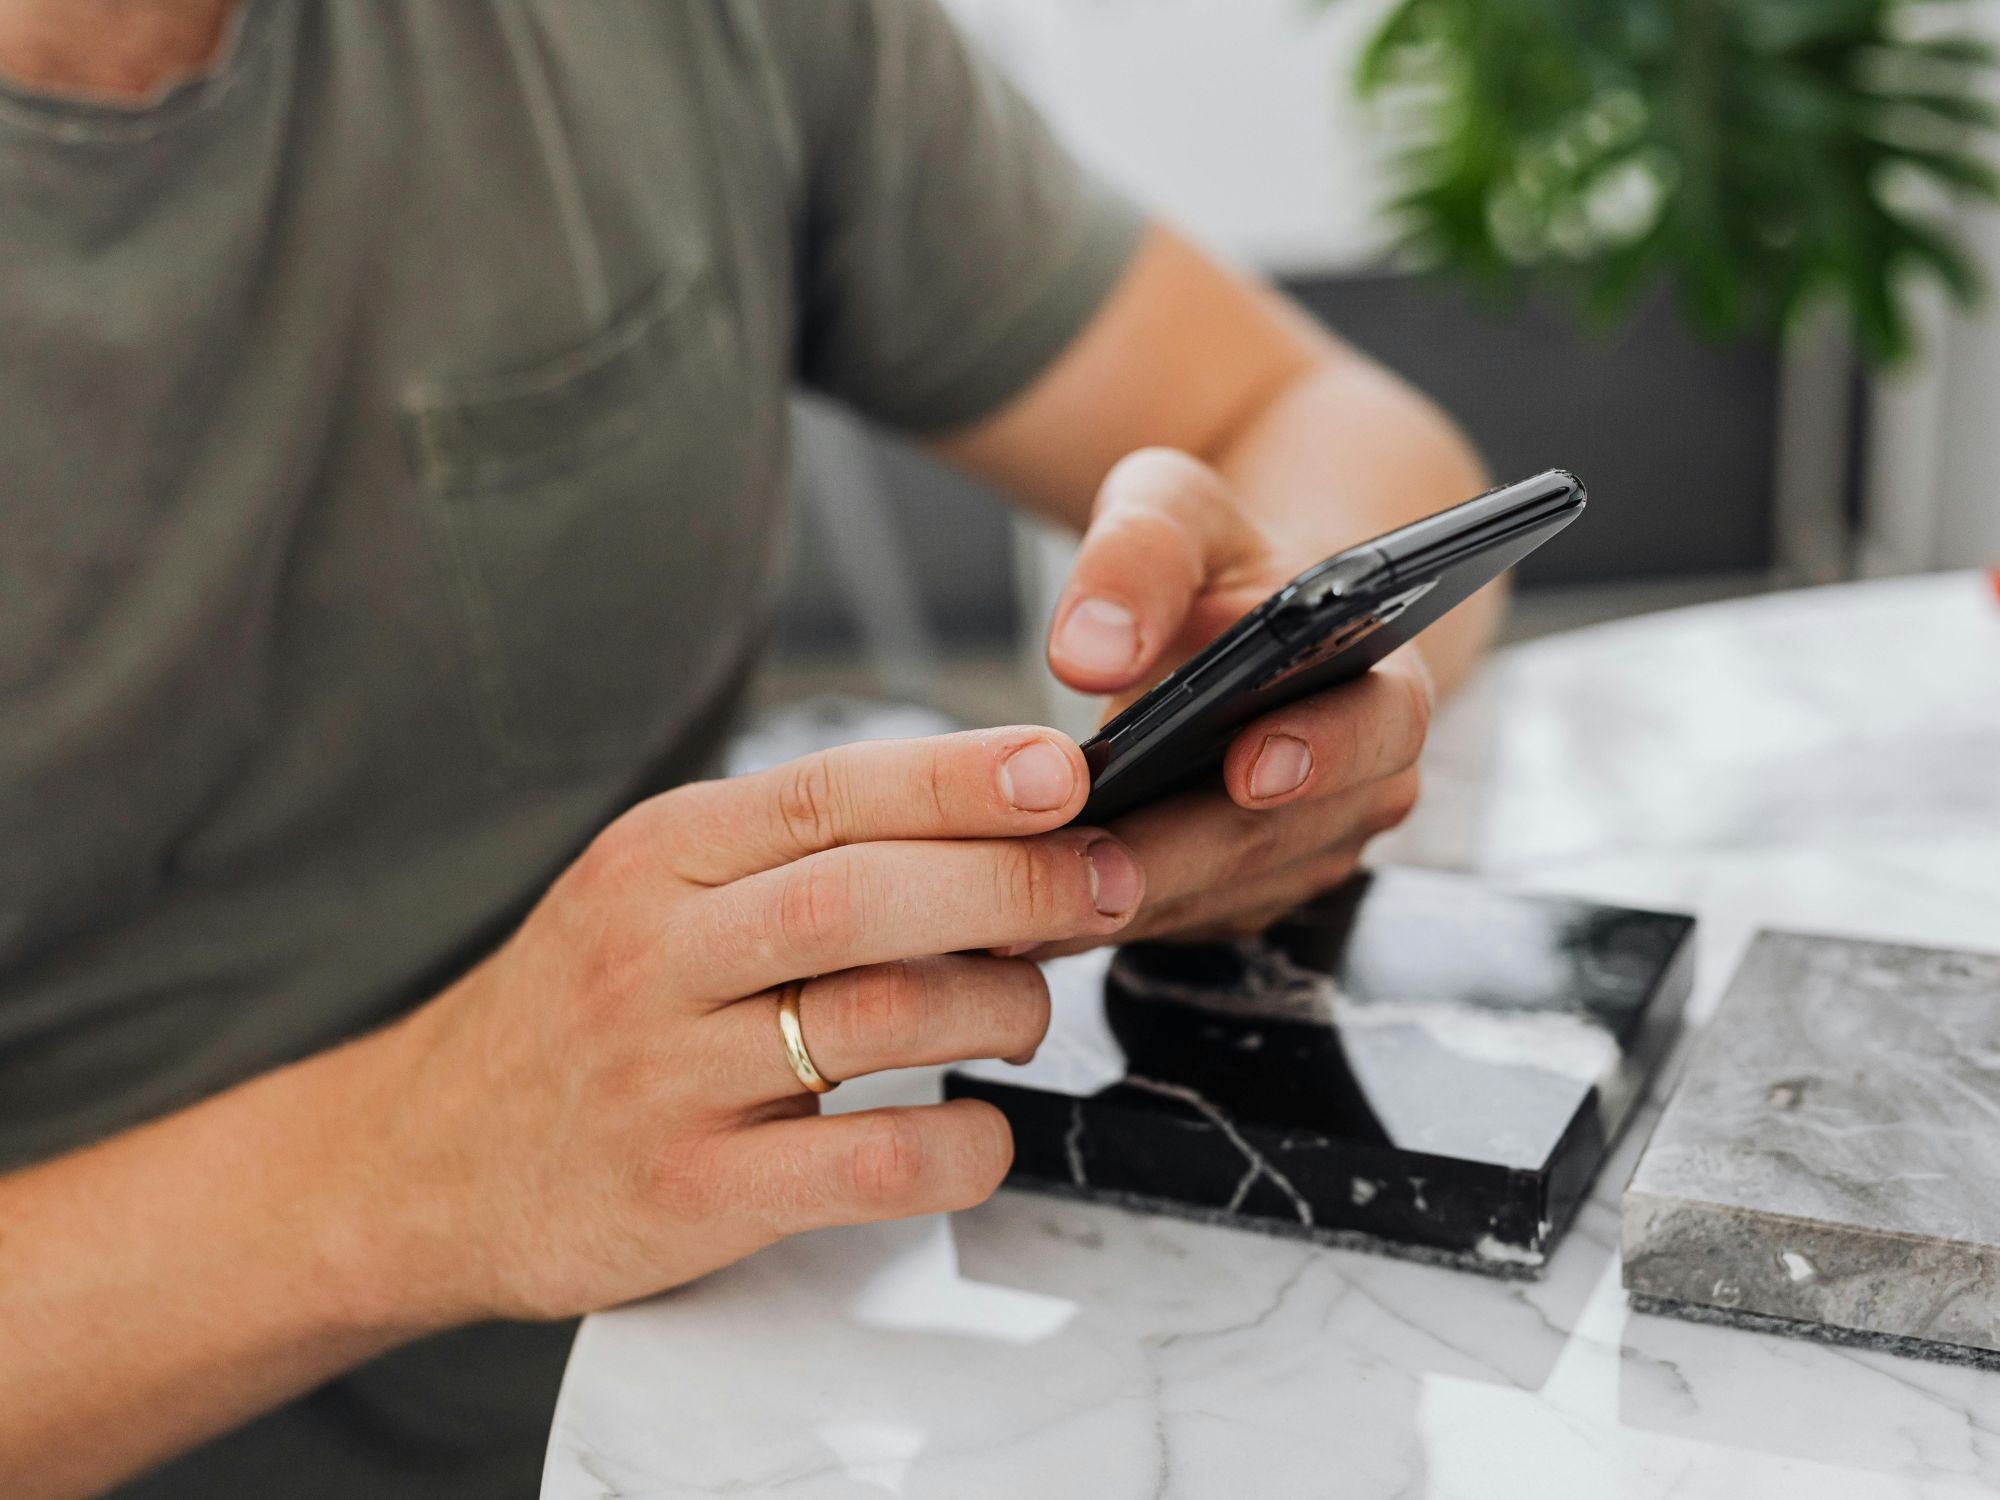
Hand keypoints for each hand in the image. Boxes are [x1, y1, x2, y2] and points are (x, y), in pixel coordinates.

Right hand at [351, 728, 1138, 1324]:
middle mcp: (657, 955)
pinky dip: (958, 1146)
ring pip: (875, 1018)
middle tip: (1102, 885)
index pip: (828, 791)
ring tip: (1032, 1008)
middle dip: (1013, 883)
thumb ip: (792, 859)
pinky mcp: (689, 1194)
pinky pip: (863, 1167)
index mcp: (659, 859)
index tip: (1066, 770)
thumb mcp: (651, 895)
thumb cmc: (584, 1010)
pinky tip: (982, 1130)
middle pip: (862, 896)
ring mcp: (667, 1078)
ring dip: (998, 1004)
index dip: (959, 777)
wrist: (426, 1159)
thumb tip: (992, 823)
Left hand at [1040, 447, 1430, 947]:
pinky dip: (1099, 916)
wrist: (1234, 624)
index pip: (1377, 729)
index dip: (1322, 754)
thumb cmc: (1217, 564)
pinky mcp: (1238, 896)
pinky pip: (1170, 920)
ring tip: (1028, 886)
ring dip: (1126, 898)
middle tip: (1084, 859)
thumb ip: (1138, 557)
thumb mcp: (1176, 513)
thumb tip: (1087, 649)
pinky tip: (1024, 906)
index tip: (1246, 768)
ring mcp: (1302, 855)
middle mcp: (1360, 788)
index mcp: (1379, 683)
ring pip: (1214, 896)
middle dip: (1176, 854)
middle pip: (1276, 839)